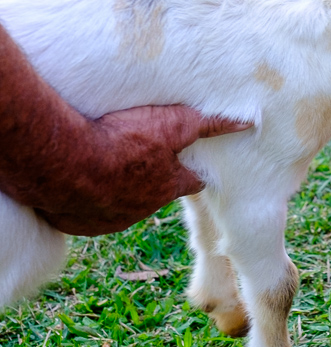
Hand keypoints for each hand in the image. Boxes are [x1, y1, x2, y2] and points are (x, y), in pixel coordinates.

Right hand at [31, 107, 251, 235]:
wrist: (66, 162)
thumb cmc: (122, 139)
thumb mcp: (172, 123)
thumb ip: (207, 125)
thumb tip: (248, 122)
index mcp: (167, 185)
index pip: (191, 182)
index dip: (192, 173)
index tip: (194, 168)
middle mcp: (143, 208)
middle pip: (155, 194)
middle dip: (152, 181)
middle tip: (141, 162)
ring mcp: (111, 219)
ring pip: (122, 204)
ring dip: (118, 190)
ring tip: (105, 168)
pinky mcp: (82, 223)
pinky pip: (89, 213)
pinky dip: (87, 199)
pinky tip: (78, 181)